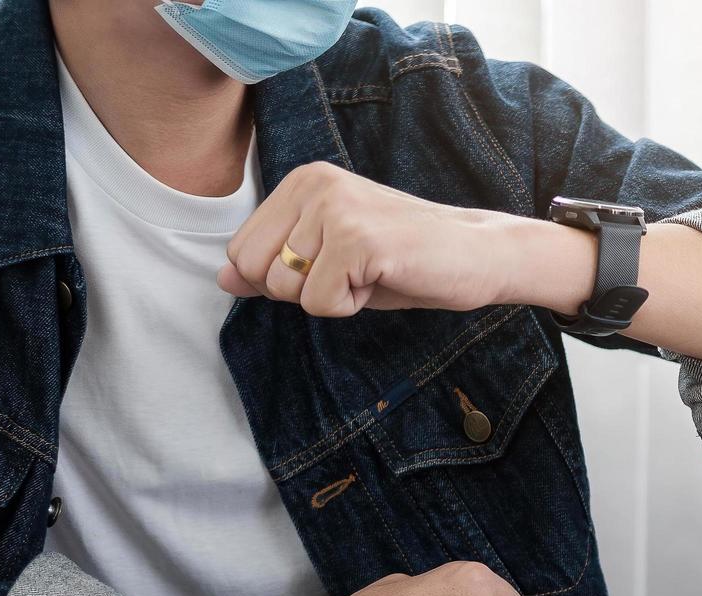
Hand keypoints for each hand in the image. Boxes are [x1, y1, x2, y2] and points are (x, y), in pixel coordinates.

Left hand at [217, 161, 585, 317]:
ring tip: (373, 273)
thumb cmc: (408, 259)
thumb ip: (275, 264)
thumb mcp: (331, 259)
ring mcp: (335, 209)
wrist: (479, 254)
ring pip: (287, 290)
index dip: (286, 278)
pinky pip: (320, 303)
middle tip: (355, 273)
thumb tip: (222, 279)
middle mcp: (313, 185)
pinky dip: (351, 307)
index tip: (337, 265)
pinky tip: (386, 279)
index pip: (242, 252)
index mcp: (303, 181)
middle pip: (256, 271)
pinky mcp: (357, 240)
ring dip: (332, 298)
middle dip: (301, 291)